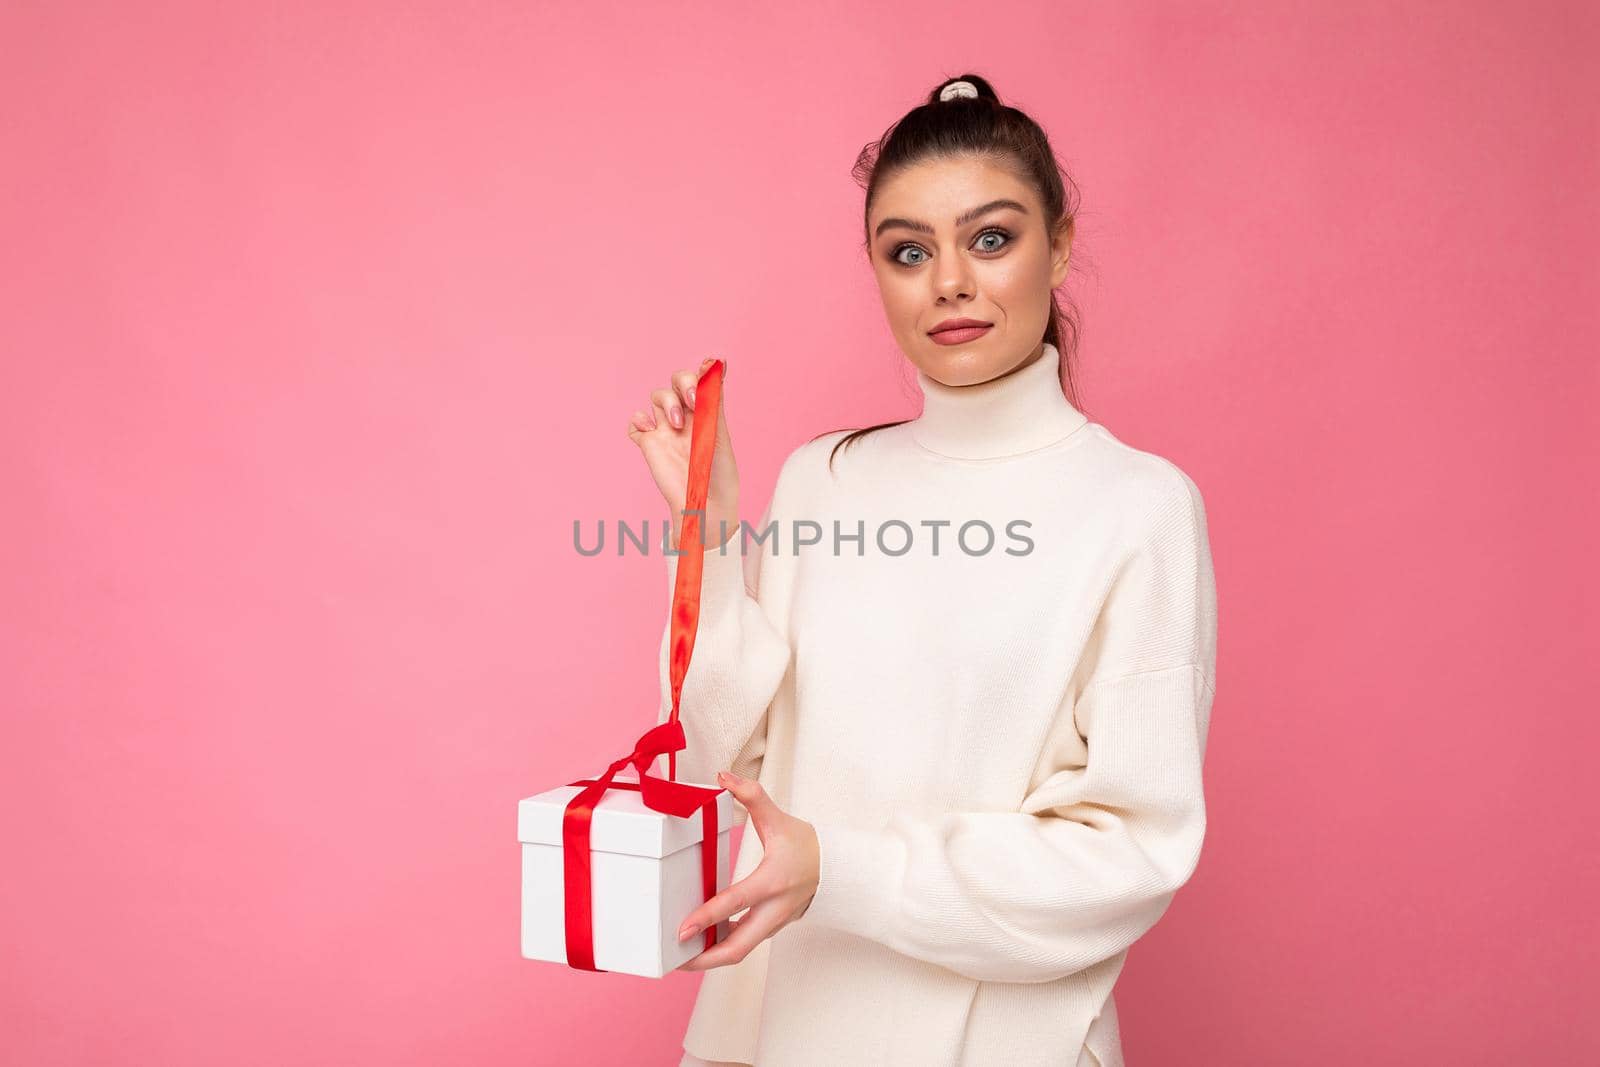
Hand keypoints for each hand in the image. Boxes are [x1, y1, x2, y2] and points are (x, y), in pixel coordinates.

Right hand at [626, 357, 740, 551]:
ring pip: (657, 397)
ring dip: (666, 403)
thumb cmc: (718, 474)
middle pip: (676, 382)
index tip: (711, 364)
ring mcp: (666, 429)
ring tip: (677, 425)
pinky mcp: (649, 444)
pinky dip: (639, 420)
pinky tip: (651, 431)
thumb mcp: (719, 434)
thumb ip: (714, 402)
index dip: (703, 369)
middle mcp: (686, 417)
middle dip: (683, 382)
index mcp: (707, 412)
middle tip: (692, 399)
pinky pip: (636, 423)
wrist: (704, 505)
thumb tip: (717, 365)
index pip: (701, 380)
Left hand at [675, 770, 819, 971]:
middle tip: (673, 960)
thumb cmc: (806, 846)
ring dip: (710, 959)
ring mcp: (773, 923)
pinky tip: (700, 946)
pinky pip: (744, 945)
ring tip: (679, 957)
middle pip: (737, 948)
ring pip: (740, 951)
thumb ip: (752, 796)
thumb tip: (723, 777)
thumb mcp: (779, 819)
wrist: (836, 869)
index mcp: (773, 881)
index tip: (682, 930)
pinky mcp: (770, 928)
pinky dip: (721, 950)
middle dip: (703, 959)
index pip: (735, 903)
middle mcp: (773, 909)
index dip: (707, 918)